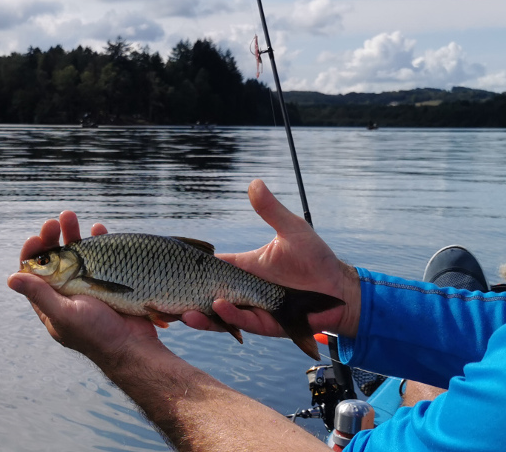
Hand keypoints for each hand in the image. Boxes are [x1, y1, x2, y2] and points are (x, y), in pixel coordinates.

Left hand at [7, 211, 168, 366]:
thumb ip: (40, 295)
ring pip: (76, 254)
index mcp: (50, 302)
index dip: (33, 253)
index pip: (34, 273)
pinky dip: (98, 241)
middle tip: (57, 221)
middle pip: (55, 258)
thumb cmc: (96, 334)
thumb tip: (12, 278)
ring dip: (73, 234)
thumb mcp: (64, 314)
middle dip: (53, 237)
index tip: (37, 236)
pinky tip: (98, 229)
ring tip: (71, 216)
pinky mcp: (109, 280)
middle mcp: (67, 291)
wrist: (132, 345)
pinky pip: (101, 256)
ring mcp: (89, 285)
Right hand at [181, 179, 360, 337]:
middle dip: (189, 297)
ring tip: (185, 311)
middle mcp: (244, 290)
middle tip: (168, 294)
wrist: (337, 287)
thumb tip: (254, 182)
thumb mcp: (291, 229)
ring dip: (201, 314)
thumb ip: (270, 210)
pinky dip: (229, 316)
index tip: (172, 265)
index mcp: (244, 268)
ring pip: (220, 315)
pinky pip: (243, 322)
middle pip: (209, 294)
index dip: (193, 268)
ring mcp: (252, 308)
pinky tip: (219, 306)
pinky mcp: (265, 324)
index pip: (213, 267)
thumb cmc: (315, 258)